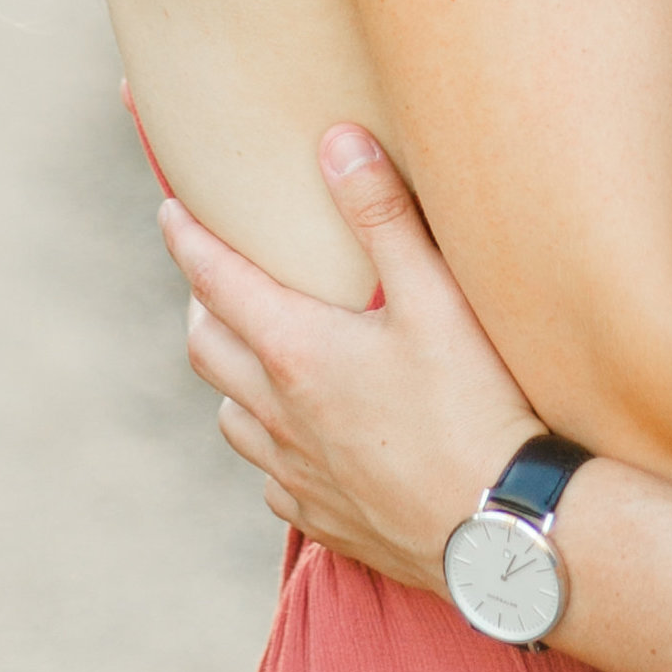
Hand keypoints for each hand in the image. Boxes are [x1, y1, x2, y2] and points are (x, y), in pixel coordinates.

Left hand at [163, 126, 539, 591]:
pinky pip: (271, 480)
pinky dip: (273, 447)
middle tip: (215, 279)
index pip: (217, 281)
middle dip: (203, 306)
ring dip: (233, 378)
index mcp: (296, 352)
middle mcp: (279, 416)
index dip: (188, 239)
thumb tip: (336, 140)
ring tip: (258, 354)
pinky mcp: (323, 519)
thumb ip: (384, 215)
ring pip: (232, 418)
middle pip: (208, 349)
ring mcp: (296, 475)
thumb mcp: (438, 298)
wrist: (501, 531)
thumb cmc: (476, 406)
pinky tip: (304, 439)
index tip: (170, 212)